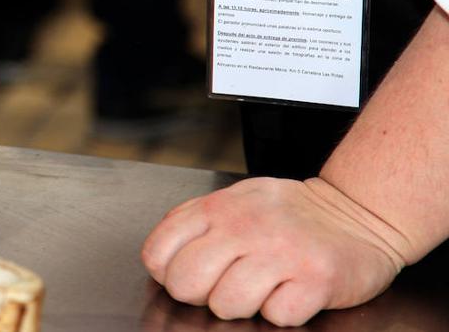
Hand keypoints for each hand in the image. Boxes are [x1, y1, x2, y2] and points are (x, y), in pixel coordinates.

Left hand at [142, 177, 406, 326]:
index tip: (191, 275)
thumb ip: (195, 222)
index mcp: (217, 208)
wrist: (359, 212)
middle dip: (201, 295)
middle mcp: (244, 226)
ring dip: (243, 306)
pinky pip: (276, 316)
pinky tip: (291, 291)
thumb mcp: (234, 201)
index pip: (158, 254)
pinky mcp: (316, 278)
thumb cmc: (290, 215)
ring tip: (263, 287)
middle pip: (186, 283)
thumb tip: (162, 259)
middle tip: (225, 286)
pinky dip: (282, 312)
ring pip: (226, 305)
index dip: (169, 274)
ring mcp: (281, 252)